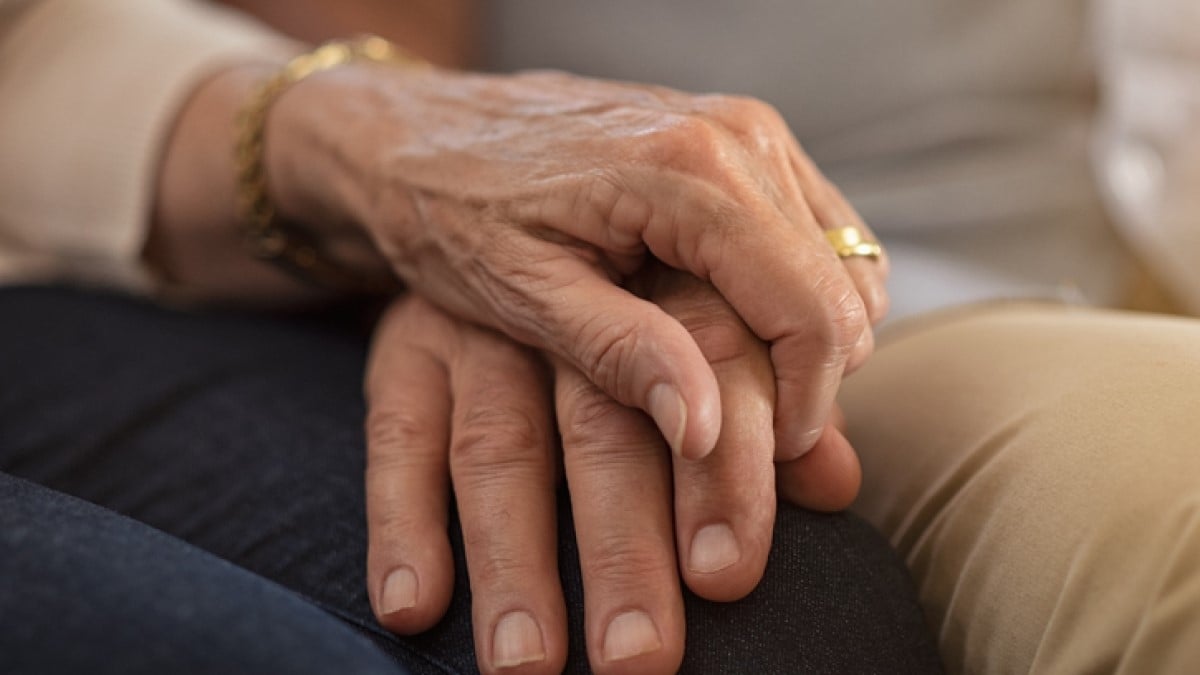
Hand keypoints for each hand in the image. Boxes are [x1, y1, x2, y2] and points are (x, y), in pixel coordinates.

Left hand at [273, 65, 887, 463]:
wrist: (418, 132)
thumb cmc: (454, 211)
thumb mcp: (522, 295)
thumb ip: (621, 354)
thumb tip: (707, 429)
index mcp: (689, 172)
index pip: (812, 311)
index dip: (807, 404)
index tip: (766, 461)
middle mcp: (738, 135)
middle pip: (839, 291)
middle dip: (809, 380)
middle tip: (739, 437)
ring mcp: (746, 131)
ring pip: (839, 265)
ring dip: (803, 340)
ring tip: (723, 383)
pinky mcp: (741, 141)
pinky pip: (815, 235)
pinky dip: (793, 296)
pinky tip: (727, 329)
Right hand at [363, 278, 859, 672]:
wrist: (490, 190)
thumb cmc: (628, 269)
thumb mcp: (700, 312)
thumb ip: (762, 393)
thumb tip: (840, 484)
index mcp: (666, 268)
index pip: (712, 369)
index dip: (728, 475)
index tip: (729, 576)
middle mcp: (570, 288)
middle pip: (602, 428)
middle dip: (624, 548)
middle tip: (641, 660)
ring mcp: (480, 320)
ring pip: (498, 445)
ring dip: (512, 561)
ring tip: (526, 662)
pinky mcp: (407, 341)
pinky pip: (396, 433)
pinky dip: (401, 521)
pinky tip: (412, 606)